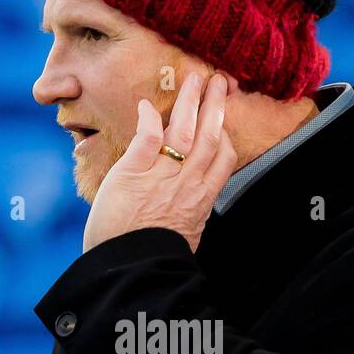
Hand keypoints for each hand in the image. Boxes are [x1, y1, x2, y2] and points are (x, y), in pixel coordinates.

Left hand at [82, 71, 238, 254]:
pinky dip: (150, 119)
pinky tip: (148, 105)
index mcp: (200, 200)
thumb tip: (200, 192)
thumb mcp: (184, 233)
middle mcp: (186, 185)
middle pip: (208, 136)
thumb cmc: (150, 257)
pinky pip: (147, 140)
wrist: (128, 273)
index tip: (225, 117)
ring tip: (195, 80)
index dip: (225, 133)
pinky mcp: (132, 175)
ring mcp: (160, 177)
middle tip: (221, 81)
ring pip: (184, 132)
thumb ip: (192, 206)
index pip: (223, 158)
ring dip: (191, 102)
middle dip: (216, 106)